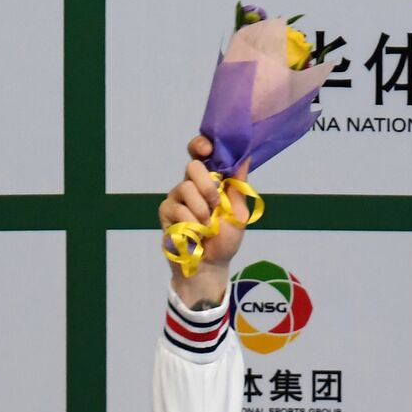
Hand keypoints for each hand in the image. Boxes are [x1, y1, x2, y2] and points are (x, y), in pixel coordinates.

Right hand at [158, 136, 250, 307]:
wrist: (210, 266)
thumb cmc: (225, 240)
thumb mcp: (238, 213)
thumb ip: (238, 186)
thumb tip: (245, 157)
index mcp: (210, 180)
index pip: (201, 153)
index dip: (201, 145)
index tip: (207, 149)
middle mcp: (192, 184)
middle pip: (192, 165)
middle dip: (207, 184)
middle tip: (215, 204)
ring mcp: (177, 198)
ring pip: (186, 187)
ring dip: (201, 210)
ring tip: (206, 227)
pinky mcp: (166, 212)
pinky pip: (177, 208)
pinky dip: (190, 223)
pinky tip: (194, 234)